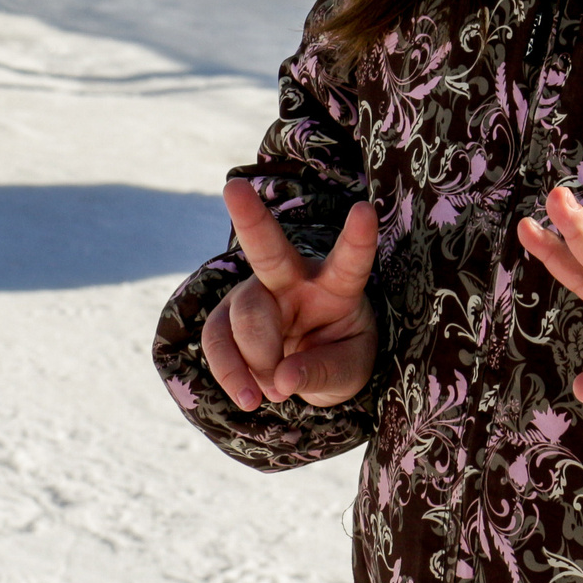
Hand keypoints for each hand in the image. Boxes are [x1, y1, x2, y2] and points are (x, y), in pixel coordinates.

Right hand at [202, 178, 379, 410]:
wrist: (307, 368)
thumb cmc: (339, 356)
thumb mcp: (349, 371)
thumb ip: (322, 372)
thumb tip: (280, 380)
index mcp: (338, 285)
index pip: (350, 260)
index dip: (358, 237)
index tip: (366, 209)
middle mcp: (294, 279)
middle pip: (270, 250)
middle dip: (251, 218)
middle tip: (233, 186)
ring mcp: (256, 294)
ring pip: (244, 314)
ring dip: (257, 360)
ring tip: (275, 392)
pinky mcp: (227, 317)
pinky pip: (217, 339)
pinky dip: (230, 373)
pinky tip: (248, 396)